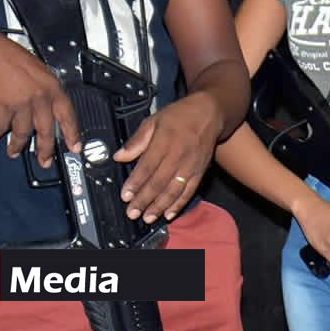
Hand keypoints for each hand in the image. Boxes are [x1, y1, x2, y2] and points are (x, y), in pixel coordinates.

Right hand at [0, 28, 80, 167]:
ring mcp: (20, 103)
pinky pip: (1, 128)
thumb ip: (47, 92)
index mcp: (52, 87)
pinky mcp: (1, 107)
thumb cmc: (12, 59)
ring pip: (23, 133)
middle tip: (44, 161)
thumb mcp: (40, 72)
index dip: (73, 133)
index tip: (75, 147)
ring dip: (17, 145)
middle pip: (46, 131)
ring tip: (14, 151)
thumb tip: (51, 112)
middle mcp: (39, 97)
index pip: (68, 115)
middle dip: (45, 150)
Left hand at [113, 91, 223, 223]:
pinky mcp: (200, 171)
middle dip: (144, 200)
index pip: (147, 166)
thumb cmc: (179, 115)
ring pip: (173, 190)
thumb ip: (137, 140)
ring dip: (160, 206)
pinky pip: (189, 191)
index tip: (125, 196)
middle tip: (132, 213)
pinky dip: (179, 204)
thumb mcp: (154, 120)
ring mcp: (190, 165)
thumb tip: (119, 156)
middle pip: (159, 182)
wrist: (210, 112)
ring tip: (148, 217)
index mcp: (164, 142)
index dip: (135, 183)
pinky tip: (169, 214)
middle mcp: (178, 155)